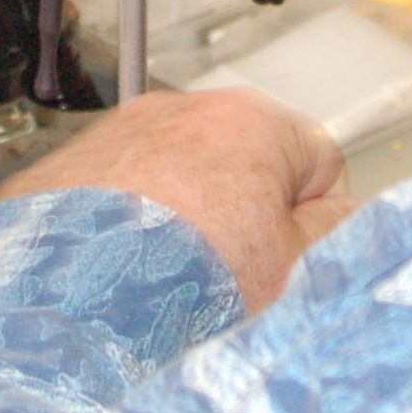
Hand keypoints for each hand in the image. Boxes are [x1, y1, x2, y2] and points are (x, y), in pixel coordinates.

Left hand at [0, 88, 352, 312]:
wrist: (72, 303)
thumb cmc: (182, 284)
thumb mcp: (292, 270)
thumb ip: (333, 231)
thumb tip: (340, 215)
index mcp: (250, 121)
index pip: (317, 162)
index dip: (309, 219)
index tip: (291, 254)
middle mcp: (180, 110)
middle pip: (243, 164)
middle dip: (242, 215)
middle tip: (233, 274)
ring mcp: (119, 133)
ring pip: (177, 178)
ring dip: (184, 219)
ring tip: (175, 277)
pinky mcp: (71, 164)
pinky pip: (121, 193)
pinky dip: (129, 224)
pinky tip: (130, 270)